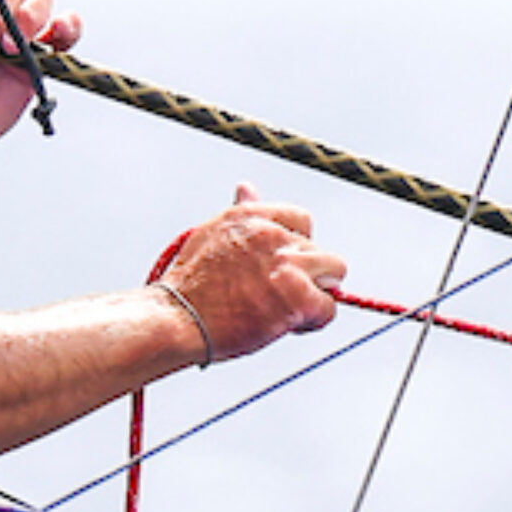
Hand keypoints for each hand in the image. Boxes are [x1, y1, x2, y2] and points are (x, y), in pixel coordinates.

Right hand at [156, 185, 343, 361]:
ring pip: (334, 272)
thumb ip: (240, 213)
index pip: (301, 219)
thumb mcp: (212, 234)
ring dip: (315, 293)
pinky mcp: (297, 298)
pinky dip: (313, 321)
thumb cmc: (189, 286)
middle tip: (281, 294)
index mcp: (250, 216)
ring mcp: (287, 266)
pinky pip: (329, 307)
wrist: (176, 319)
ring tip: (288, 309)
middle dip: (308, 272)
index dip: (297, 246)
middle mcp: (272, 235)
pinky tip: (288, 325)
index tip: (283, 265)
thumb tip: (247, 186)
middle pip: (320, 248)